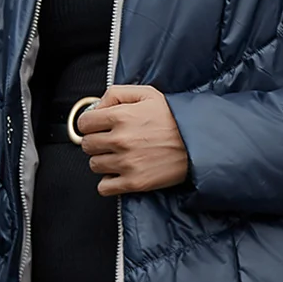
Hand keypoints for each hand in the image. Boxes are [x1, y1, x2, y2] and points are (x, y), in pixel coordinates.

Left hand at [76, 84, 190, 196]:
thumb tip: (97, 107)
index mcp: (120, 116)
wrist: (199, 142)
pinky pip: (104, 187)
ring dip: (103, 161)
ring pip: (94, 165)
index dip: (90, 124)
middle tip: (110, 141)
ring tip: (119, 156)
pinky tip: (119, 173)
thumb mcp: (147, 94)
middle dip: (96, 142)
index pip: (83, 123)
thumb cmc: (174, 117)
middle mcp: (120, 140)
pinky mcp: (134, 182)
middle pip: (86, 145)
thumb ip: (116, 94)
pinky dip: (108, 182)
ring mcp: (126, 163)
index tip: (97, 127)